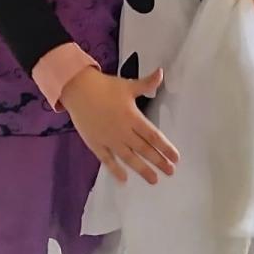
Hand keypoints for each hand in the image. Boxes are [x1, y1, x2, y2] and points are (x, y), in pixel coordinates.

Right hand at [60, 67, 178, 185]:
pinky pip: (107, 160)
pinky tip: (124, 180)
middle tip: (170, 172)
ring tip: (154, 180)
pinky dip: (115, 170)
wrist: (78, 90)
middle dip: (159, 161)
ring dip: (142, 170)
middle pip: (144, 149)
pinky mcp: (96, 144)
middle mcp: (123, 131)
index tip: (175, 158)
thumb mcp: (128, 85)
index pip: (153, 136)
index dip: (165, 147)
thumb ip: (146, 84)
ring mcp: (109, 140)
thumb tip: (161, 73)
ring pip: (129, 158)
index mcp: (133, 117)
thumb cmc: (105, 86)